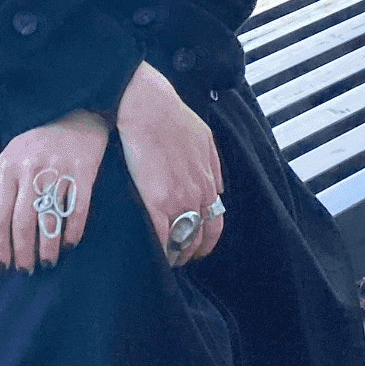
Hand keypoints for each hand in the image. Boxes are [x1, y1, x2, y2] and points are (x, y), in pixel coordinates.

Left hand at [0, 109, 108, 272]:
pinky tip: (70, 244)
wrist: (73, 113)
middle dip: (23, 252)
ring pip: (50, 218)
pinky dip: (73, 230)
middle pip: (22, 221)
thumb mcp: (7, 159)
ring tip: (48, 263)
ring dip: (48, 247)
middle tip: (26, 270)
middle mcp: (30, 170)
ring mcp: (57, 170)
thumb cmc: (36, 142)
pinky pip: (78, 208)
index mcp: (8, 168)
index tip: (2, 265)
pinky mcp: (83, 170)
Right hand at [115, 62, 223, 265]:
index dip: (206, 238)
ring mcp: (178, 199)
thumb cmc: (170, 116)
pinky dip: (159, 250)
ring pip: (182, 240)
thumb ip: (213, 165)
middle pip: (200, 235)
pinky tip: (152, 254)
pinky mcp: (156, 200)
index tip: (197, 244)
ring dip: (175, 254)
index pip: (214, 221)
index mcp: (208, 179)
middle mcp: (197, 193)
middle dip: (191, 251)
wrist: (147, 107)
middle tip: (180, 258)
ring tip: (164, 258)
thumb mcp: (204, 137)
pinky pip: (161, 237)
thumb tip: (217, 187)